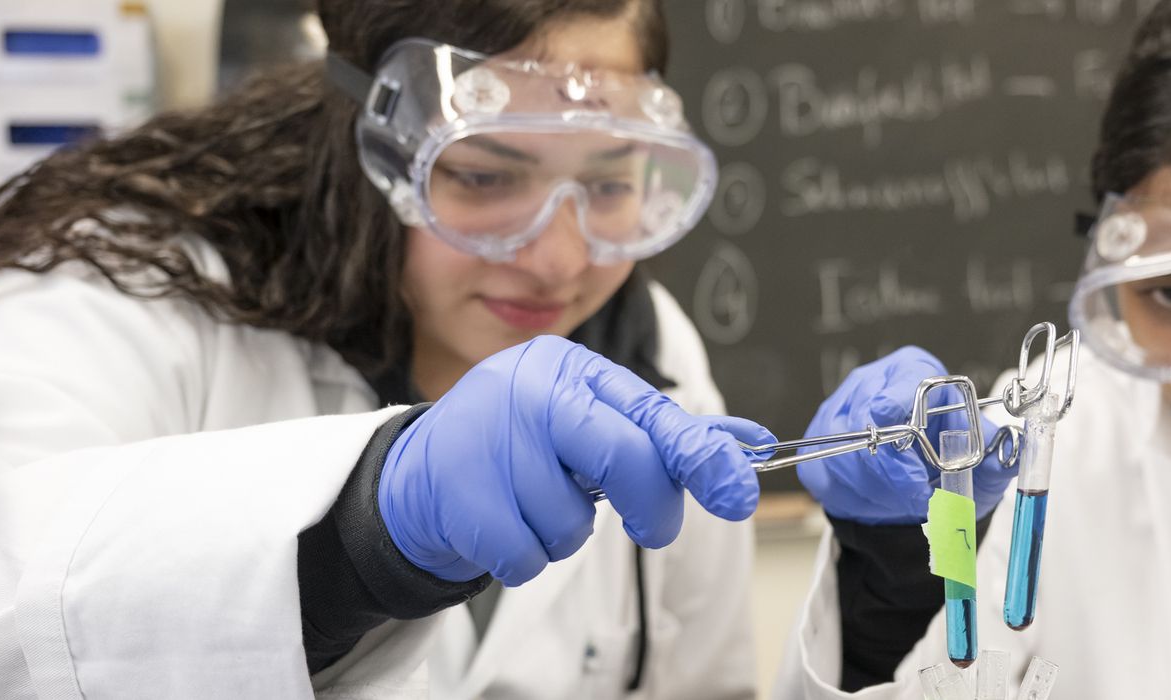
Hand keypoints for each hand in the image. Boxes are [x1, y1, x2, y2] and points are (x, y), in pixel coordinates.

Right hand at [378, 336, 771, 584]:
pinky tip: (504, 525)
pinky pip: (527, 555)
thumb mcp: (591, 422)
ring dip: (566, 533)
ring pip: (573, 521)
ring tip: (534, 505)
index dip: (702, 456)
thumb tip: (750, 442)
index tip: (739, 493)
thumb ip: (664, 434)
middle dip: (651, 505)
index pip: (650, 414)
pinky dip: (525, 556)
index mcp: (570, 369)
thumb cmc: (523, 446)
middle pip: (624, 459)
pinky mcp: (458, 494)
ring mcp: (489, 439)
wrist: (419, 472)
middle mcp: (529, 390)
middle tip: (652, 527)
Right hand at [796, 347, 1015, 524]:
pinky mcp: (819, 442)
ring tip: (905, 500)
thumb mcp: (977, 465)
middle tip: (917, 492)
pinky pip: (827, 470)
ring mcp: (837, 409)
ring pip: (845, 448)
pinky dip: (854, 493)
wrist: (910, 495)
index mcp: (914, 372)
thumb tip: (1008, 446)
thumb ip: (994, 458)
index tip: (904, 437)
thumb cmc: (945, 467)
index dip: (899, 405)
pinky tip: (877, 499)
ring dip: (878, 485)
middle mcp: (871, 383)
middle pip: (867, 415)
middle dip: (893, 464)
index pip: (902, 379)